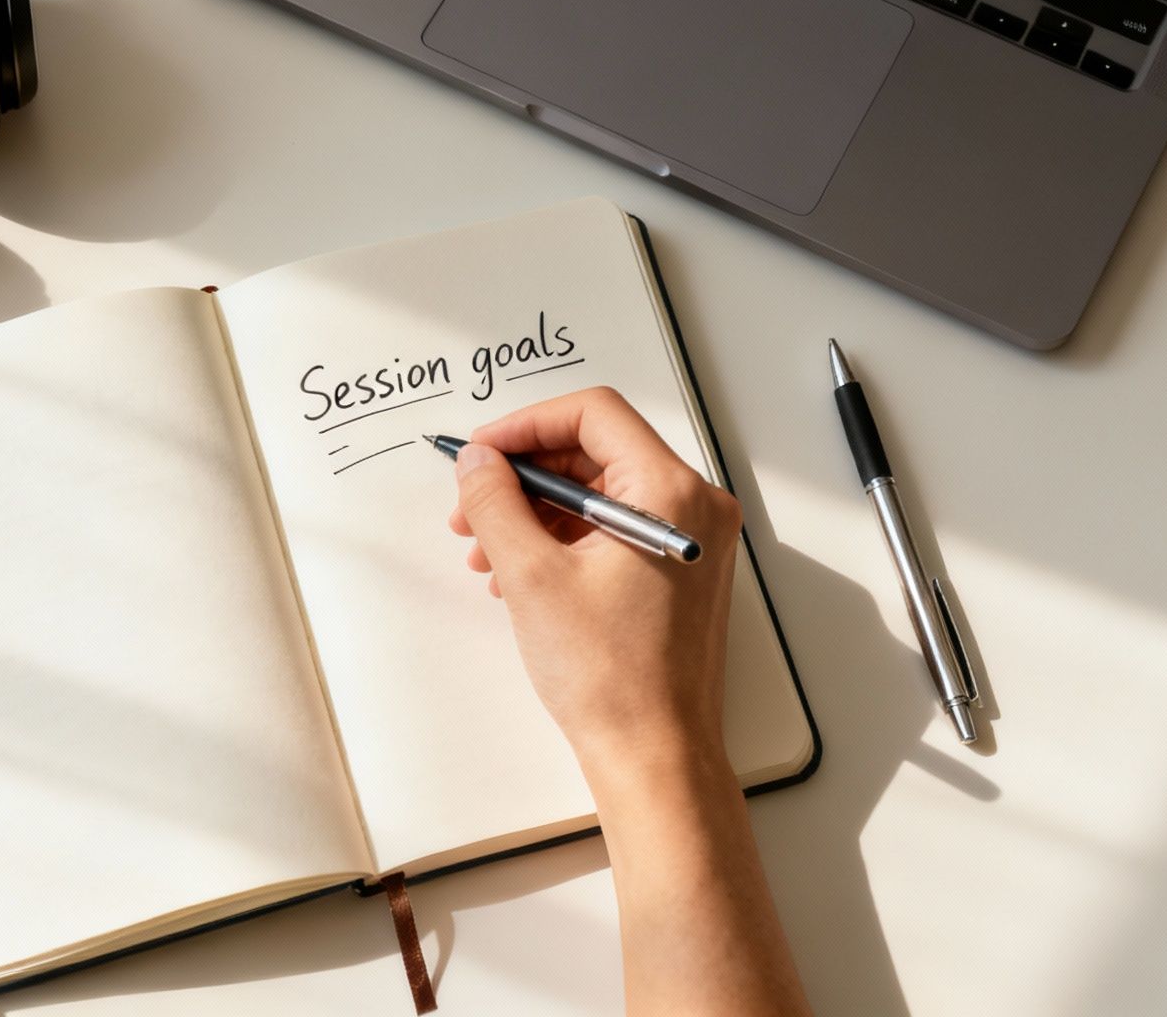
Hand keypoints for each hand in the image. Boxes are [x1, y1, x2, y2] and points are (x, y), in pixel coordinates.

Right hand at [447, 387, 743, 769]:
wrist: (653, 753)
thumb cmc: (612, 678)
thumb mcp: (531, 576)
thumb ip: (496, 502)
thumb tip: (476, 462)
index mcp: (671, 493)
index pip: (593, 413)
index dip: (525, 426)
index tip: (481, 452)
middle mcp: (694, 507)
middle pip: (595, 452)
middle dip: (524, 476)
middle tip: (472, 503)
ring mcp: (691, 541)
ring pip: (599, 493)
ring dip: (535, 512)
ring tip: (486, 552)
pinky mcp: (679, 571)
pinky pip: (612, 529)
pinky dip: (562, 540)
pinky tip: (518, 574)